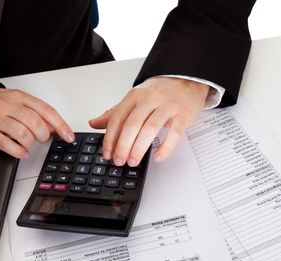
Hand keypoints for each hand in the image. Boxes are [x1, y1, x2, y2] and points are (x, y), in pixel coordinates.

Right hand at [0, 88, 74, 157]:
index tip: (69, 136)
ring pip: (22, 134)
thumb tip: (54, 127)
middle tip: (42, 139)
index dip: (60, 125)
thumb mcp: (18, 102)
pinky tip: (22, 152)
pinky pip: (5, 144)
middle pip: (35, 123)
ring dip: (31, 143)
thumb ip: (36, 112)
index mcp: (20, 97)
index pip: (46, 110)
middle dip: (43, 135)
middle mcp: (8, 105)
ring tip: (30, 144)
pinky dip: (18, 151)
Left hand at [89, 77, 208, 165]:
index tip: (107, 153)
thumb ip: (115, 112)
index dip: (110, 138)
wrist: (187, 78)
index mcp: (135, 96)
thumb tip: (94, 123)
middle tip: (119, 161)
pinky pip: (174, 133)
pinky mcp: (182, 115)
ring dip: (139, 148)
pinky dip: (165, 147)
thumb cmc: (159, 92)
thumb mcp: (134, 98)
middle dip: (123, 146)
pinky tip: (158, 157)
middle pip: (132, 125)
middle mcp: (149, 100)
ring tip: (133, 162)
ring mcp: (167, 107)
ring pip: (150, 129)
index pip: (118, 118)